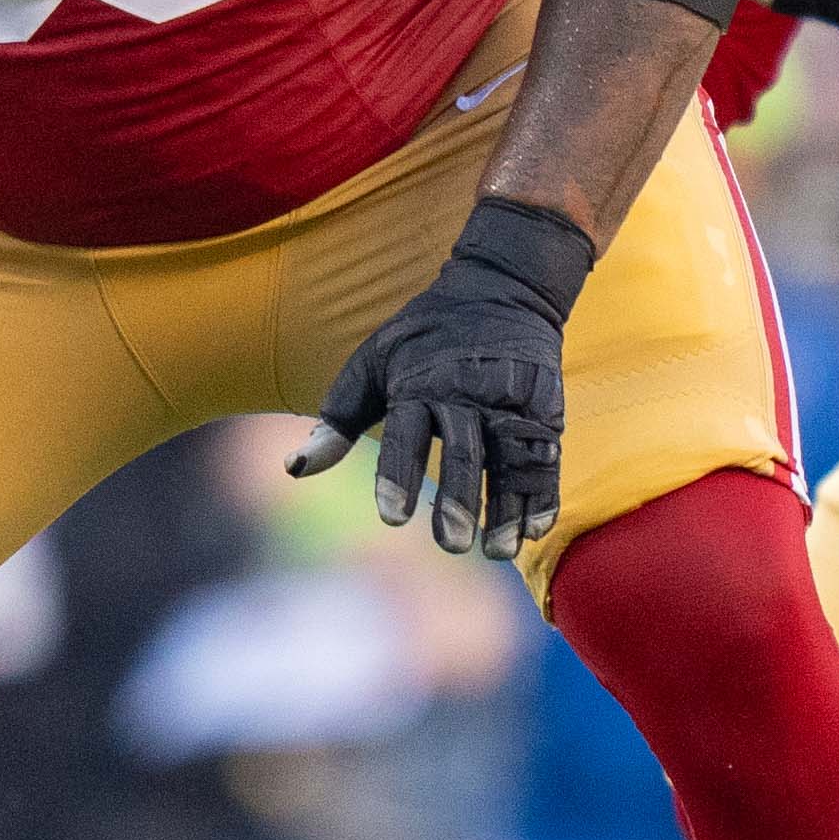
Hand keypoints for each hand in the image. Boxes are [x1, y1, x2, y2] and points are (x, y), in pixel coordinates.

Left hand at [291, 198, 591, 557]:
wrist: (502, 290)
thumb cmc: (423, 339)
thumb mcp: (372, 364)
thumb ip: (337, 420)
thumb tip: (294, 468)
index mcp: (419, 383)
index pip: (405, 434)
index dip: (397, 476)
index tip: (391, 518)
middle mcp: (467, 394)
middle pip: (463, 451)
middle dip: (458, 499)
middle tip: (450, 543)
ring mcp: (510, 403)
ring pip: (509, 460)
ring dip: (506, 507)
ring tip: (498, 550)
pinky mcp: (543, 411)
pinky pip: (544, 458)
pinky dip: (540, 494)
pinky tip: (532, 528)